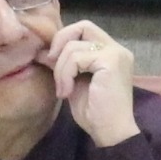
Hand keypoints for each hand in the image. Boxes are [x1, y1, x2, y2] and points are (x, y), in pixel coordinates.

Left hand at [48, 21, 140, 145]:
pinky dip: (65, 74)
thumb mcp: (73, 82)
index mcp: (111, 53)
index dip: (64, 40)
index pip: (84, 30)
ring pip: (74, 46)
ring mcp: (116, 54)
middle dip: (60, 42)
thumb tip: (42, 51)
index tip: (51, 61)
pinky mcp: (111, 61)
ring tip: (63, 89)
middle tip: (51, 64)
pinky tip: (68, 92)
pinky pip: (76, 57)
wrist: (110, 133)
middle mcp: (117, 49)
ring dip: (61, 68)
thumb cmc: (94, 113)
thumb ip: (64, 64)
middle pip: (83, 26)